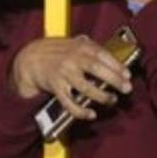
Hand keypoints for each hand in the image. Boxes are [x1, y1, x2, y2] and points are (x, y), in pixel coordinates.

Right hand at [11, 36, 134, 120]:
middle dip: (114, 79)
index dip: (116, 65)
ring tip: (112, 100)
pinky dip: (80, 110)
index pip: (101, 54)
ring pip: (84, 87)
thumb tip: (110, 48)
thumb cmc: (54, 52)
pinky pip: (69, 102)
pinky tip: (91, 114)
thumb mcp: (71, 43)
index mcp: (78, 47)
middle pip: (96, 69)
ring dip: (101, 96)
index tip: (127, 75)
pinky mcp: (55, 87)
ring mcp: (63, 73)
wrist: (29, 59)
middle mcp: (71, 59)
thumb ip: (88, 45)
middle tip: (126, 89)